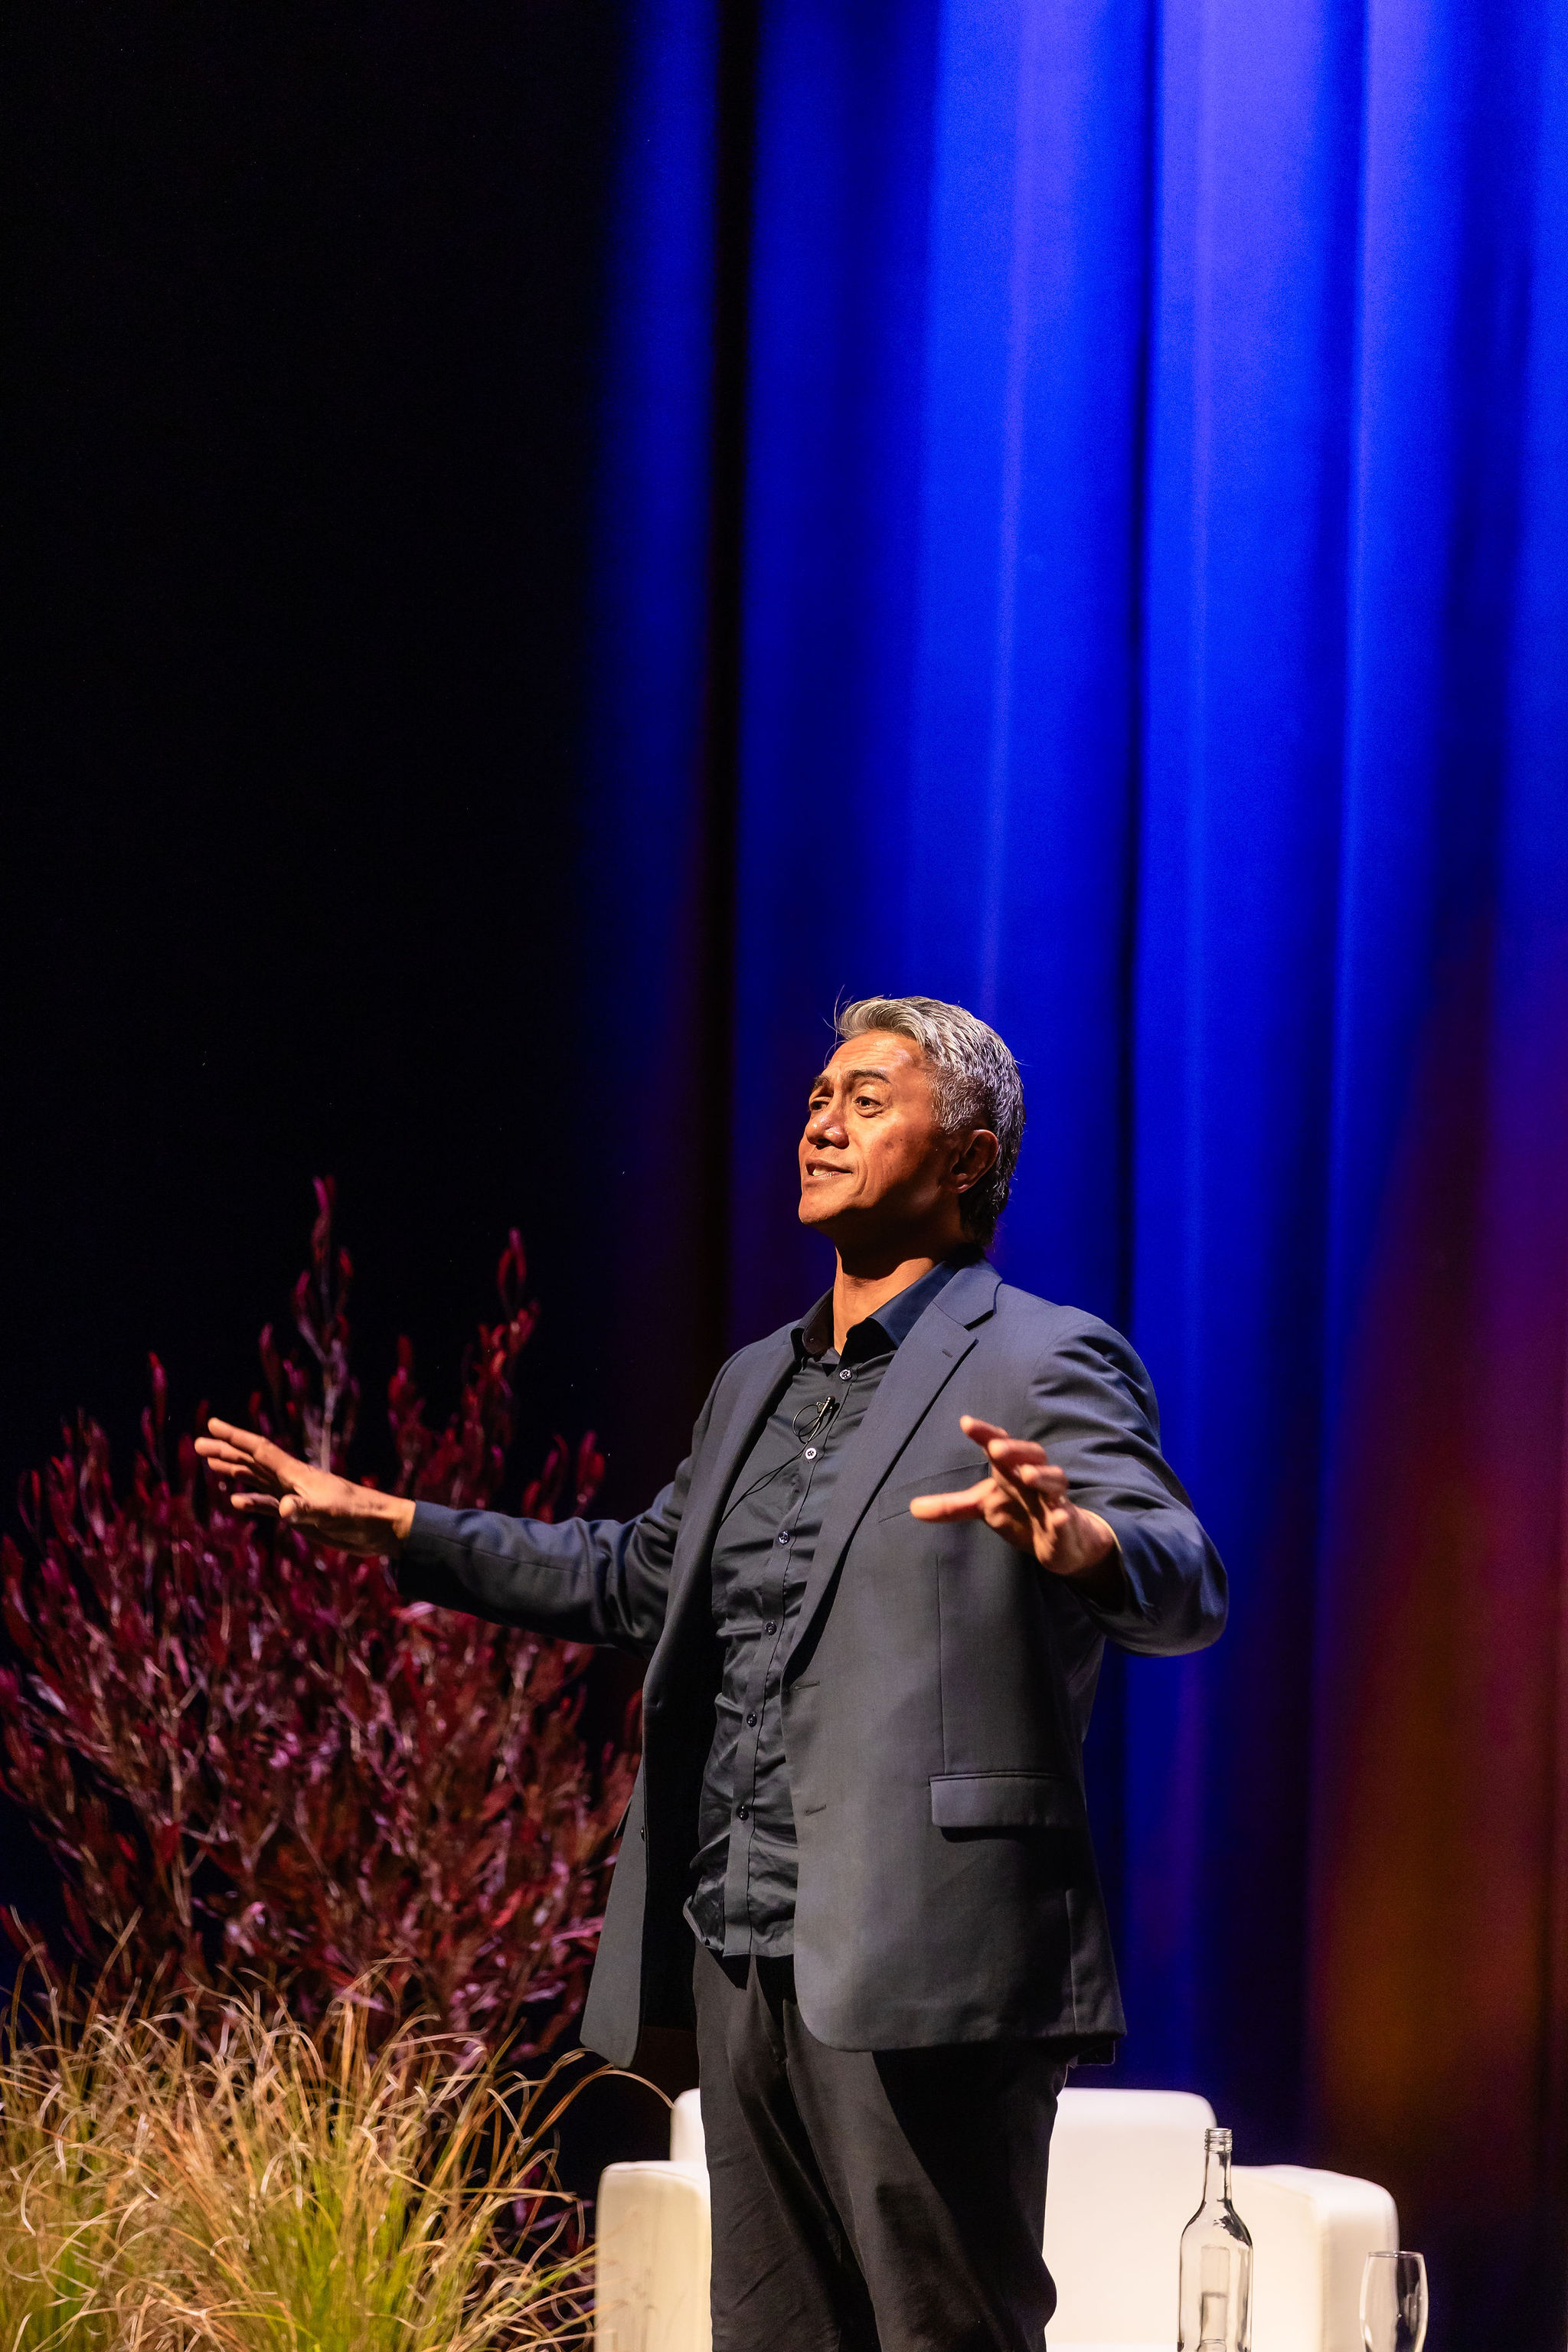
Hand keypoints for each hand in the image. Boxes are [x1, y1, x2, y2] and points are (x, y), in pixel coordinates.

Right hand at [194, 1420, 414, 1554]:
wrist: (381, 1528)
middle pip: (253, 1461)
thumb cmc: (358, 1515)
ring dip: (234, 1471)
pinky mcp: (301, 1514)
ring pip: (257, 1479)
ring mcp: (296, 1496)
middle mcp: (293, 1480)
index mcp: (297, 1473)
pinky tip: (235, 1501)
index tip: (212, 1424)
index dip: (235, 1437)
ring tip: (211, 1463)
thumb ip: (304, 1511)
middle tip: (199, 1444)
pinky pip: (268, 1504)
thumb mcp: (328, 1514)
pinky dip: (251, 1501)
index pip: (260, 1450)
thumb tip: (283, 1509)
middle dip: (226, 1451)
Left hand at [908, 1415, 1120, 1589]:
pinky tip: (1058, 1517)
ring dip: (1042, 1476)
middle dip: (1016, 1450)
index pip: (1000, 1445)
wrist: (1064, 1541)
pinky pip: (1068, 1519)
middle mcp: (1036, 1478)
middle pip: (1032, 1454)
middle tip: (997, 1449)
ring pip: (1054, 1481)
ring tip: (1027, 1475)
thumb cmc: (1023, 1512)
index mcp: (1013, 1470)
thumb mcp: (985, 1508)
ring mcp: (1055, 1500)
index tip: (966, 1422)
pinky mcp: (1068, 1525)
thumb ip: (951, 1507)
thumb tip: (913, 1508)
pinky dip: (1064, 1517)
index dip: (986, 1433)